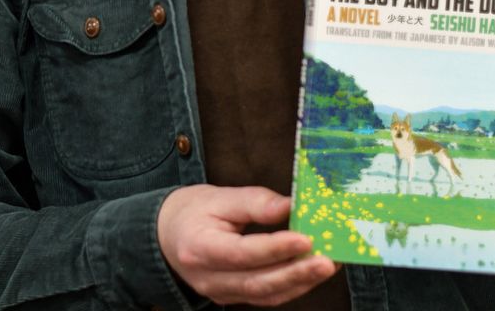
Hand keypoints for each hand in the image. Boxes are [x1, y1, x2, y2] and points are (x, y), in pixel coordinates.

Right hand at [157, 184, 338, 305]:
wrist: (166, 236)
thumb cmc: (192, 211)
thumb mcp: (217, 196)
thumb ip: (253, 202)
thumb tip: (290, 206)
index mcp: (200, 248)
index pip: (242, 253)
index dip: (275, 248)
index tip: (305, 238)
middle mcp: (210, 279)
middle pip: (258, 283)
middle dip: (297, 273)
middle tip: (327, 260)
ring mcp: (221, 293)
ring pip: (266, 295)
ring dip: (300, 282)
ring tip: (328, 264)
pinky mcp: (234, 297)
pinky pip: (266, 296)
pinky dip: (291, 286)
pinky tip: (312, 272)